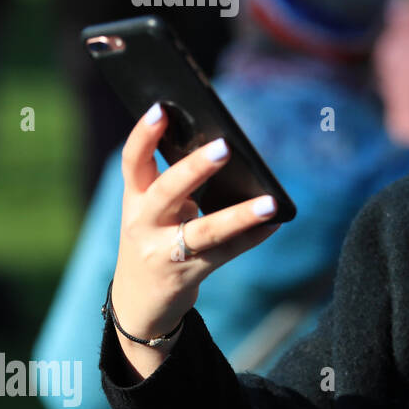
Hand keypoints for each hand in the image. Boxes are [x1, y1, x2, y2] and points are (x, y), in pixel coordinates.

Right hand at [111, 103, 281, 343]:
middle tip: (225, 146)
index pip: (133, 161)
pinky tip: (275, 224)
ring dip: (239, 216)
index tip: (162, 108)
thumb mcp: (153, 209)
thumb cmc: (155, 237)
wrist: (139, 301)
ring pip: (204, 231)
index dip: (144, 134)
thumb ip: (175, 183)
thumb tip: (226, 152)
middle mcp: (143, 223)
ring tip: (270, 202)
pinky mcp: (187, 275)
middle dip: (195, 168)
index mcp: (135, 199)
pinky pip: (226, 253)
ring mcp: (164, 252)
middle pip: (168, 191)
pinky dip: (252, 237)